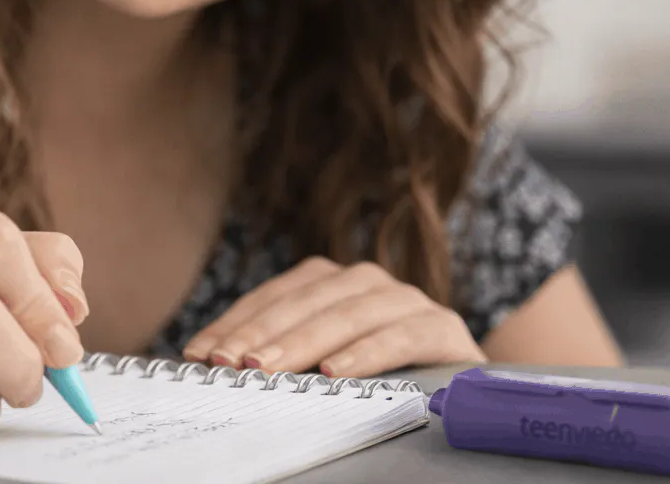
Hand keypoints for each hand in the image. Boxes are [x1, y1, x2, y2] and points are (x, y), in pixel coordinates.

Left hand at [182, 257, 485, 377]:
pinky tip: (335, 373)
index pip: (274, 297)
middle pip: (305, 302)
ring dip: (302, 342)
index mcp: (333, 282)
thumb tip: (213, 363)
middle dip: (260, 333)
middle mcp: (366, 281)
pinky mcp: (443, 328)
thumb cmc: (384, 377)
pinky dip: (365, 353)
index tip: (199, 353)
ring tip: (267, 370)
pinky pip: (399, 336)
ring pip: (346, 314)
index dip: (235, 323)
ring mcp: (406, 300)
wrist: (470, 389)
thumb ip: (282, 355)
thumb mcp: (326, 362)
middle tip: (227, 364)